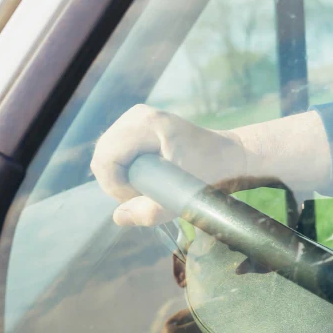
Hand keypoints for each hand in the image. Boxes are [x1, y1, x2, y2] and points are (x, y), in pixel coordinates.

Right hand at [91, 105, 331, 226]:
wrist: (229, 155)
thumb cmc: (211, 173)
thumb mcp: (182, 198)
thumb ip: (150, 211)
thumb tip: (118, 217)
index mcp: (147, 124)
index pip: (106, 158)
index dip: (116, 185)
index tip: (140, 197)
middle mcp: (137, 115)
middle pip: (102, 155)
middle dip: (116, 181)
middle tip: (145, 194)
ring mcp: (135, 116)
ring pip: (107, 154)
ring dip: (120, 176)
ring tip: (149, 185)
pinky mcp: (136, 124)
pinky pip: (115, 152)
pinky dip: (125, 168)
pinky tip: (147, 175)